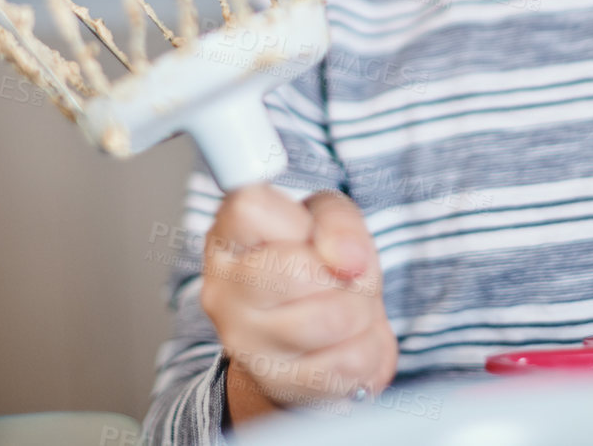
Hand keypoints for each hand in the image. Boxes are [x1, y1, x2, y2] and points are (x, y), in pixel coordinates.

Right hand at [200, 184, 397, 421]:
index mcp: (225, 238)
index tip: (311, 236)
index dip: (300, 222)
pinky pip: (351, 364)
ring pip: (333, 319)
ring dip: (365, 310)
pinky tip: (350, 340)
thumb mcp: (324, 220)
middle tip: (346, 275)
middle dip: (348, 270)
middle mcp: (222, 292)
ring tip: (353, 307)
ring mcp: (245, 344)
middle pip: (299, 269)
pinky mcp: (277, 384)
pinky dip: (370, 348)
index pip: (250, 209)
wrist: (300, 339)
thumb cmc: (309, 264)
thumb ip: (338, 222)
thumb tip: (349, 259)